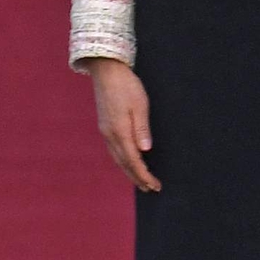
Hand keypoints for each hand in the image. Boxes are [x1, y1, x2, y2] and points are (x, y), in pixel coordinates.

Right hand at [88, 58, 158, 190]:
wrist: (106, 71)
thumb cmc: (126, 86)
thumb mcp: (140, 105)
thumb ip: (141, 129)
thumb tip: (145, 151)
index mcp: (120, 131)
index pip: (133, 161)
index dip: (144, 175)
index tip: (155, 185)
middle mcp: (110, 135)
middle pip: (124, 164)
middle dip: (137, 178)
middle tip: (150, 188)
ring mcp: (105, 131)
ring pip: (117, 159)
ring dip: (129, 171)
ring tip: (140, 180)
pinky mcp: (104, 126)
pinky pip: (113, 150)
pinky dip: (122, 161)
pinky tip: (128, 161)